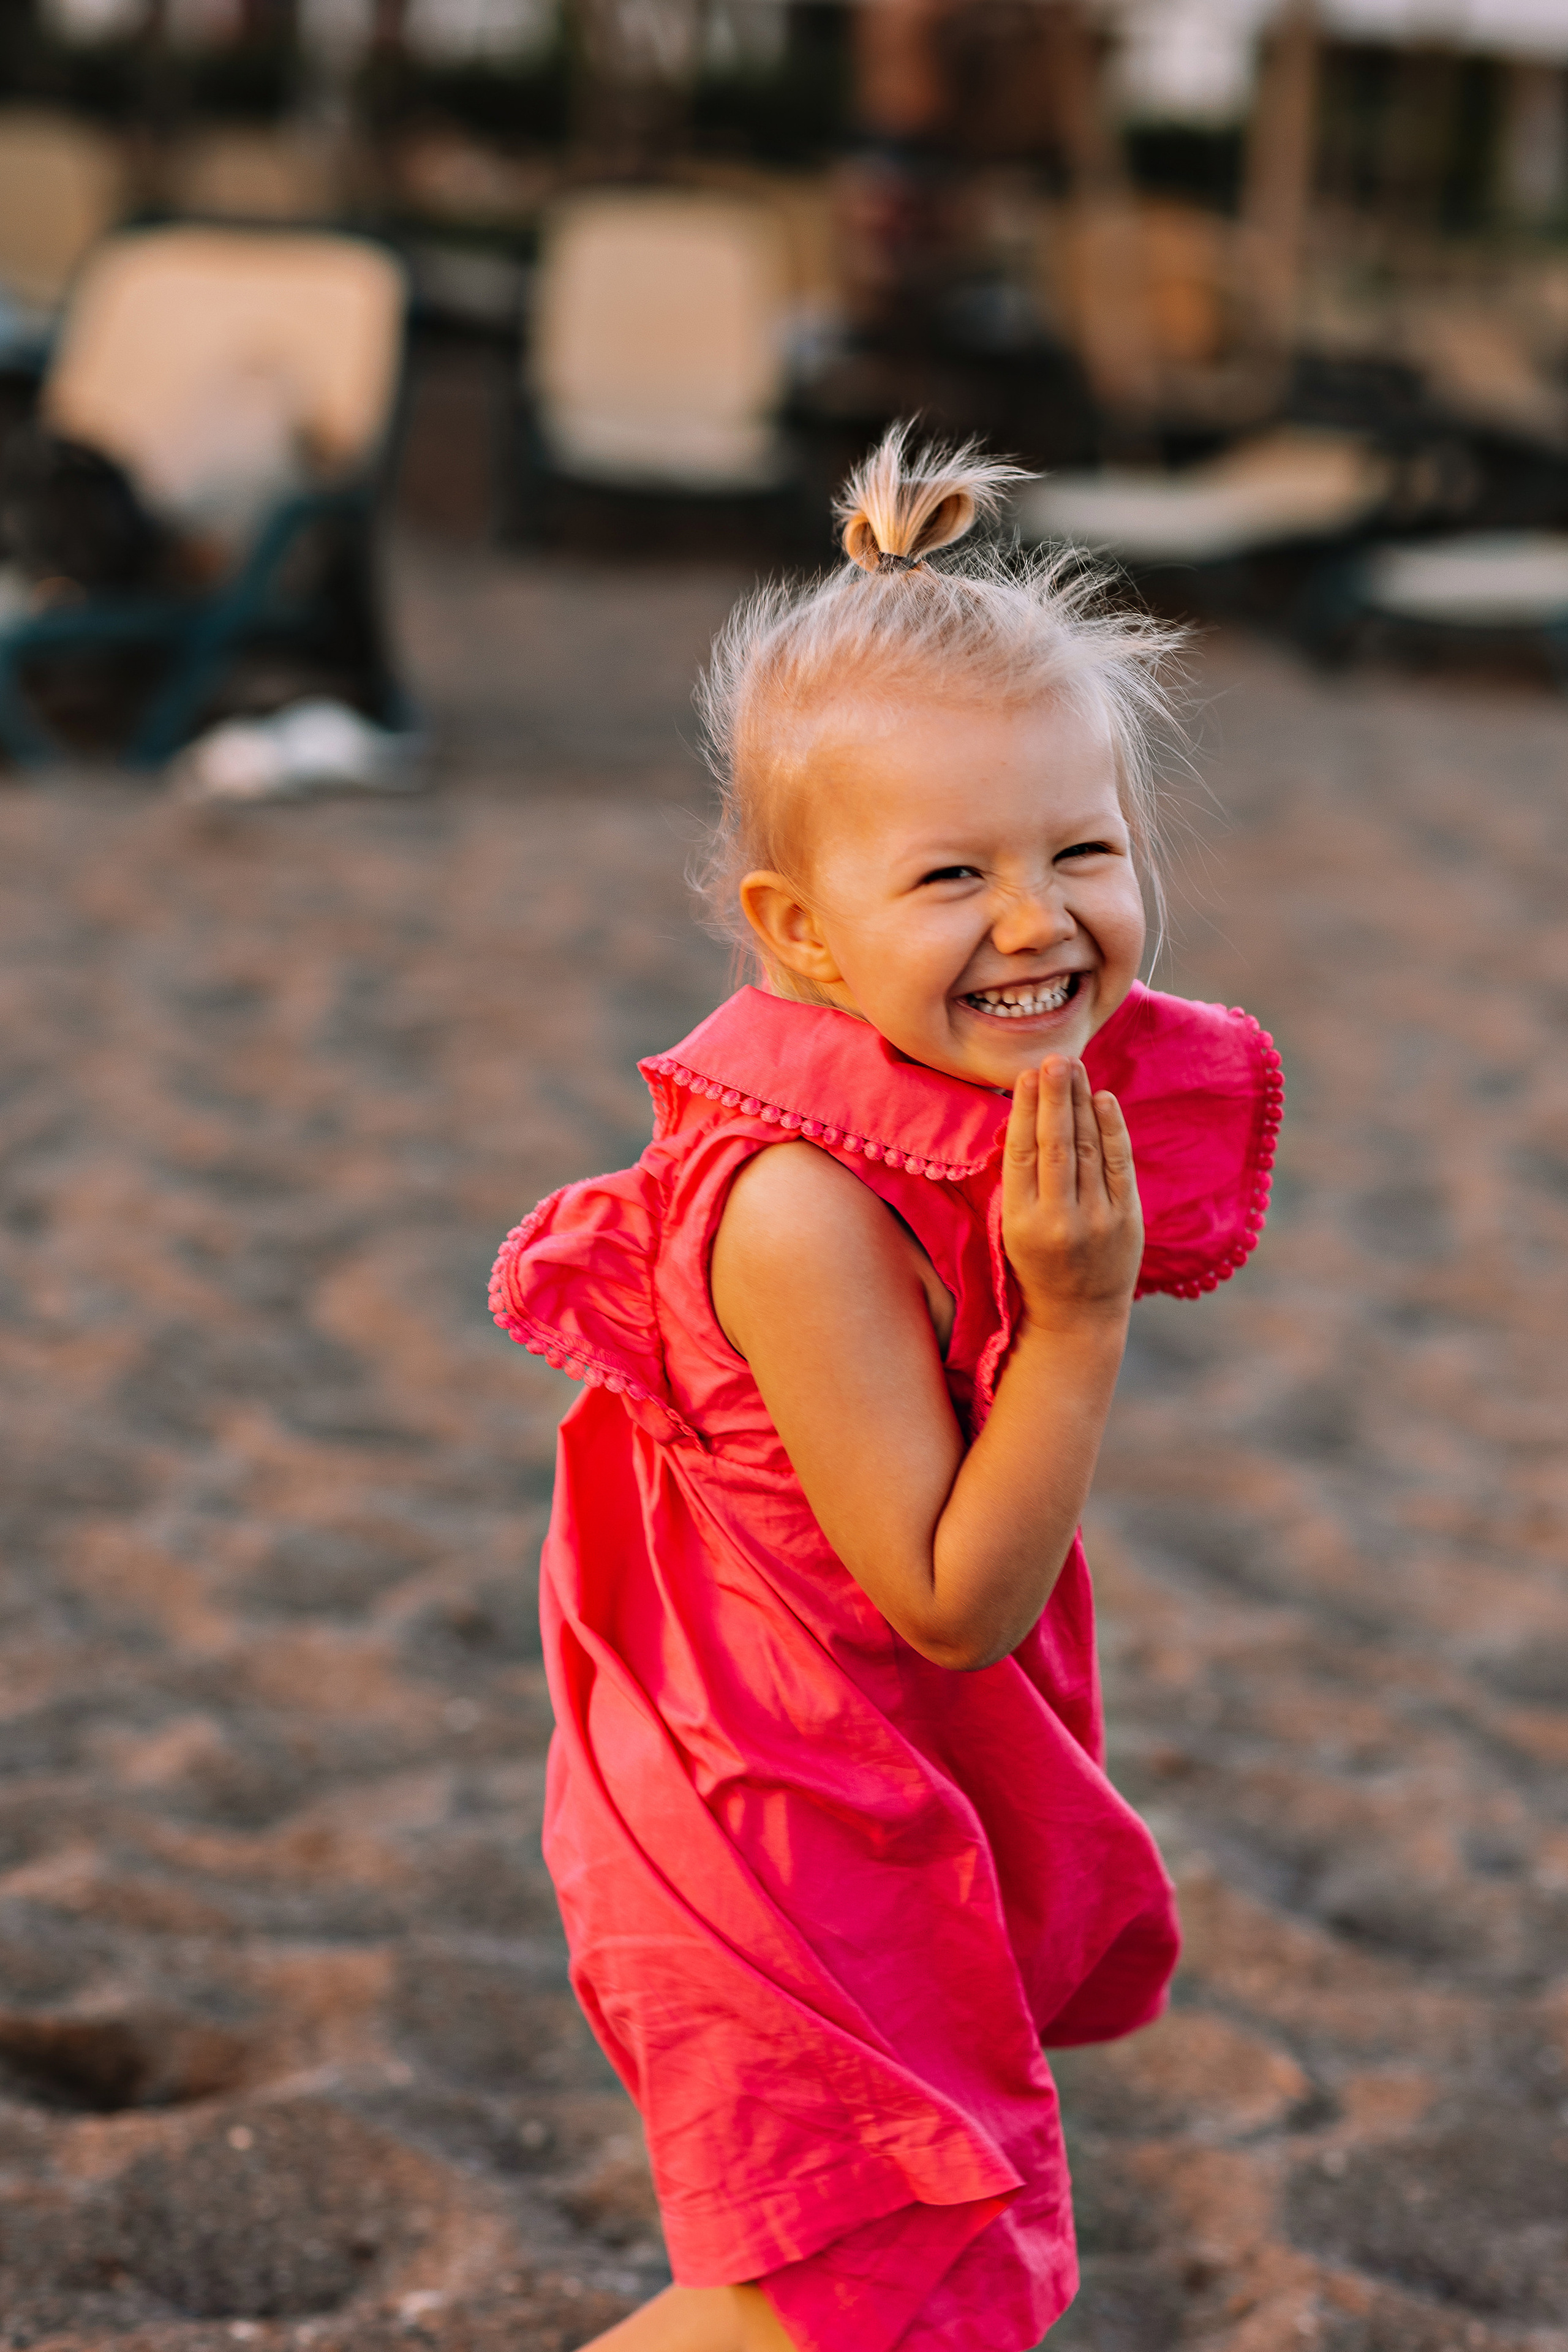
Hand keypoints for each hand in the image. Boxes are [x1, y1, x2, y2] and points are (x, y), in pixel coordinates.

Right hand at [1002, 1055, 1142, 1330]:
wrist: (1079, 1314)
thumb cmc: (1038, 1263)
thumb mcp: (1014, 1227)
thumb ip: (1019, 1180)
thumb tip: (1026, 1115)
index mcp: (1022, 1221)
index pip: (1022, 1153)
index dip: (1025, 1111)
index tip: (1025, 1076)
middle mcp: (1059, 1219)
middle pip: (1056, 1145)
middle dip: (1055, 1097)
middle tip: (1053, 1058)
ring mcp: (1097, 1220)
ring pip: (1087, 1149)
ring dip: (1081, 1103)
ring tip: (1073, 1068)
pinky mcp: (1127, 1219)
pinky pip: (1118, 1164)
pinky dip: (1112, 1129)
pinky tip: (1103, 1099)